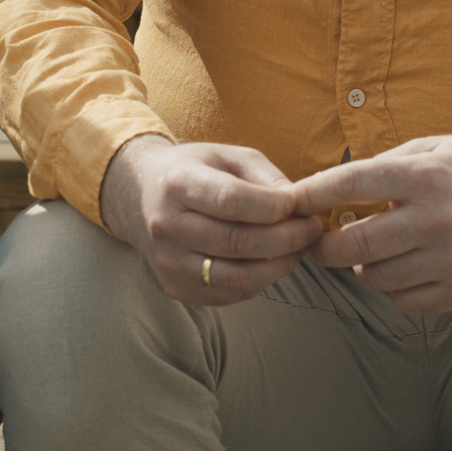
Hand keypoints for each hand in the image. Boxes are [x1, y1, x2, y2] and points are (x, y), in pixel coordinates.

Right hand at [102, 135, 319, 306]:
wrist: (140, 198)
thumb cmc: (195, 172)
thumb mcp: (228, 156)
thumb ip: (267, 176)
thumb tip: (302, 205)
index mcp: (178, 183)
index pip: (231, 200)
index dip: (273, 207)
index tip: (298, 206)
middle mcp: (166, 225)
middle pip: (239, 242)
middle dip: (288, 238)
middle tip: (311, 229)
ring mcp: (168, 262)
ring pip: (238, 277)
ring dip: (279, 266)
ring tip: (297, 250)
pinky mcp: (176, 288)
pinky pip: (230, 294)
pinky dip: (259, 281)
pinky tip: (268, 263)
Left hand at [280, 131, 451, 315]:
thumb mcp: (435, 148)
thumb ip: (384, 167)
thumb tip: (326, 192)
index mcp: (426, 175)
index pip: (349, 186)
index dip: (310, 197)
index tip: (289, 204)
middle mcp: (439, 218)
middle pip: (353, 246)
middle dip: (324, 248)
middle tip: (317, 244)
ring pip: (375, 278)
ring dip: (363, 268)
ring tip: (373, 251)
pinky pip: (406, 302)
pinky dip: (395, 290)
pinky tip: (405, 268)